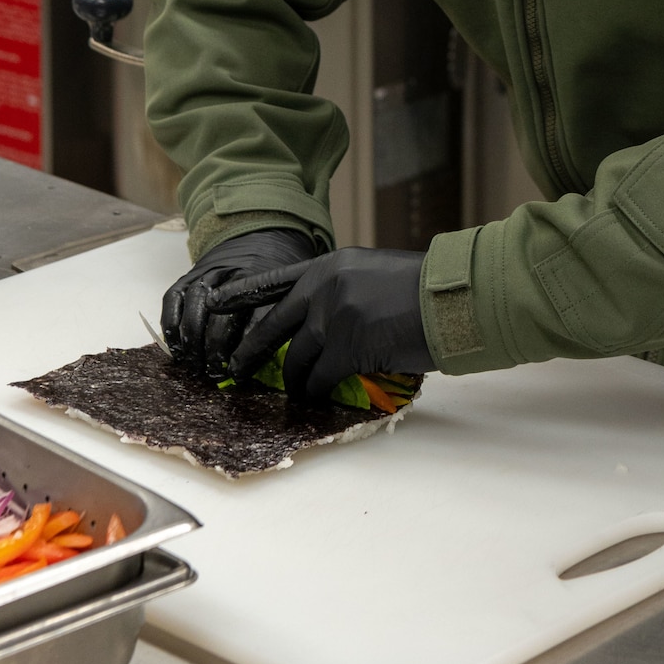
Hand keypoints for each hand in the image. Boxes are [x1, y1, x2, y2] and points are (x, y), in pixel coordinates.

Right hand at [160, 227, 315, 377]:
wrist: (259, 240)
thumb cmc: (274, 279)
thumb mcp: (287, 295)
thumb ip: (279, 323)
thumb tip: (270, 366)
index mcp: (265, 282)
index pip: (255, 319)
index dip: (244, 349)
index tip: (237, 373)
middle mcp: (235, 275)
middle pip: (221, 314)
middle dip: (213, 348)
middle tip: (211, 372)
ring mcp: (209, 272)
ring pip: (195, 304)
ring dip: (191, 339)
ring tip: (193, 364)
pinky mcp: (189, 273)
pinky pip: (174, 297)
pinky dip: (171, 323)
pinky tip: (176, 346)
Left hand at [215, 247, 431, 403]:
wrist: (450, 298)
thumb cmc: (423, 289)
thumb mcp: (372, 273)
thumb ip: (341, 289)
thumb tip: (323, 318)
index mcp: (329, 265)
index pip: (274, 281)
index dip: (242, 296)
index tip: (214, 307)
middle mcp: (323, 287)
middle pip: (272, 326)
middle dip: (250, 353)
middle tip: (235, 371)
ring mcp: (332, 318)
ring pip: (296, 359)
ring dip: (296, 381)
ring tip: (297, 392)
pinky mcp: (345, 349)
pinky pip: (319, 379)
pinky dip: (316, 392)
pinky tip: (318, 398)